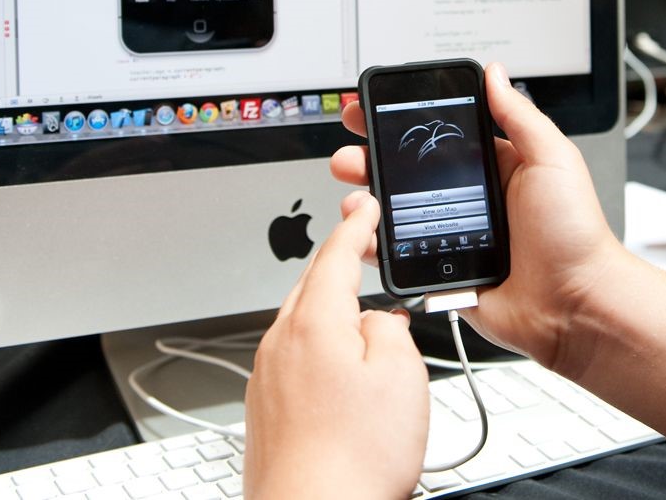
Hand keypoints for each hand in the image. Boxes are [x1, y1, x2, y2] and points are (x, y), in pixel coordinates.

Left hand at [243, 194, 428, 499]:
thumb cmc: (354, 460)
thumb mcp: (401, 376)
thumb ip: (391, 329)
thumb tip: (378, 322)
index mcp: (313, 323)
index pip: (334, 255)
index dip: (355, 225)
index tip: (365, 205)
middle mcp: (280, 344)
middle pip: (309, 285)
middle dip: (338, 264)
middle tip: (363, 247)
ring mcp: (266, 378)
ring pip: (300, 324)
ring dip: (330, 311)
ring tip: (366, 319)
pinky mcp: (264, 411)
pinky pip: (293, 360)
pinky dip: (319, 350)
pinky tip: (343, 375)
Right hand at [330, 63, 628, 374]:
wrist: (576, 305)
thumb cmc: (574, 234)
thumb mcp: (552, 159)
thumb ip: (520, 116)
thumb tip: (496, 74)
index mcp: (495, 168)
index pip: (440, 136)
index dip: (405, 122)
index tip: (374, 108)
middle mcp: (469, 200)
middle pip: (407, 173)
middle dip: (371, 158)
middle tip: (351, 153)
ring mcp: (452, 236)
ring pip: (396, 213)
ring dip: (367, 200)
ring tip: (355, 193)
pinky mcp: (442, 272)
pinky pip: (399, 258)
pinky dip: (374, 246)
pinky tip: (364, 233)